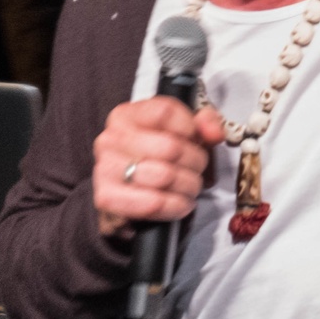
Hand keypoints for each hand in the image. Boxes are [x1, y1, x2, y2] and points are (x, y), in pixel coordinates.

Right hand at [92, 98, 224, 238]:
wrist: (130, 189)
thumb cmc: (159, 155)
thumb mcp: (184, 129)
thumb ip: (205, 122)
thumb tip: (213, 132)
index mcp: (127, 115)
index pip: (165, 112)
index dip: (190, 128)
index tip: (194, 139)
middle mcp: (111, 138)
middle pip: (171, 147)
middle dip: (196, 162)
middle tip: (197, 168)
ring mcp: (105, 168)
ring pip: (165, 176)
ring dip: (189, 186)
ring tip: (190, 186)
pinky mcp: (107, 197)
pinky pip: (153, 203)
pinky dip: (175, 206)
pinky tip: (180, 203)